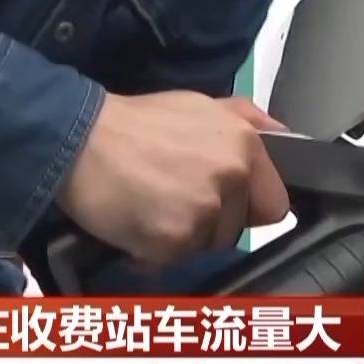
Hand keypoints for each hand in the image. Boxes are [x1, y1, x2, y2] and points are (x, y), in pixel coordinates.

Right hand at [56, 90, 290, 265]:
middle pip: (236, 229)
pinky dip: (155, 249)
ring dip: (183, 236)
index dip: (248, 207)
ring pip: (206, 245)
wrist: (79, 139)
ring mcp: (204, 212)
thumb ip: (246, 119)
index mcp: (244, 145)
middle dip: (211, 222)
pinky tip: (136, 221)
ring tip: (152, 207)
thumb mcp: (199, 104)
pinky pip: (174, 258)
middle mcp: (232, 178)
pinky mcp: (174, 240)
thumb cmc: (136, 122)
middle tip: (174, 200)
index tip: (221, 202)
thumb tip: (283, 135)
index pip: (275, 204)